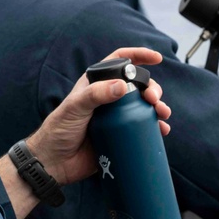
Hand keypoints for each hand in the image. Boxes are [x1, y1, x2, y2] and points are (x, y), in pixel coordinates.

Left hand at [25, 47, 168, 186]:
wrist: (55, 162)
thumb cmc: (58, 130)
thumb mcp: (75, 108)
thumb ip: (95, 95)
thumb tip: (122, 86)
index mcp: (96, 84)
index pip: (120, 63)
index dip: (138, 56)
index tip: (157, 57)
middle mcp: (109, 98)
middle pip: (138, 85)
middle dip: (152, 87)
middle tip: (154, 98)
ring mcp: (116, 117)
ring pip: (144, 106)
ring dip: (158, 107)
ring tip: (162, 113)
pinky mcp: (121, 136)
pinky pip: (143, 128)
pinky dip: (156, 126)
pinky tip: (162, 129)